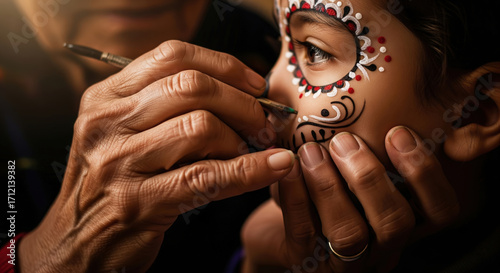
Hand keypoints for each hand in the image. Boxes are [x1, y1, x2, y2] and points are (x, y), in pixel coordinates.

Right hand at [18, 41, 294, 272]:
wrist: (77, 241)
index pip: (172, 57)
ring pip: (202, 126)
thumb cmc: (115, 181)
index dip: (224, 65)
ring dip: (243, 138)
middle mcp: (106, 123)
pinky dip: (251, 169)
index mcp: (105, 97)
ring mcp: (118, 162)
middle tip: (264, 121)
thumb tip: (241, 92)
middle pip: (192, 87)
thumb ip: (167, 107)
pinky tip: (276, 166)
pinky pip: (208, 176)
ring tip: (254, 150)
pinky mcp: (138, 202)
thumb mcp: (125, 133)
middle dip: (242, 102)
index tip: (255, 84)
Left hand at [242, 127, 459, 272]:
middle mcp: (380, 245)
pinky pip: (303, 233)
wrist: (283, 231)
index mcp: (404, 221)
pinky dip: (297, 196)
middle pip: (395, 223)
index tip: (397, 133)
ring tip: (312, 151)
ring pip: (350, 235)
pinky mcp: (305, 260)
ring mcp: (343, 259)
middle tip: (344, 141)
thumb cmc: (329, 190)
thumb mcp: (356, 167)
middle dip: (370, 177)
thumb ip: (376, 144)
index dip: (425, 173)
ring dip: (331, 188)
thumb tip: (393, 90)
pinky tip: (289, 167)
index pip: (440, 210)